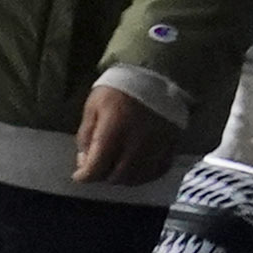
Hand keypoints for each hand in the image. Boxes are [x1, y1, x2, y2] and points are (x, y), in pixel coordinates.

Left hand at [69, 86, 184, 188]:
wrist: (156, 74)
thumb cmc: (119, 89)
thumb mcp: (93, 107)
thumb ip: (86, 135)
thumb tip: (84, 160)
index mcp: (114, 130)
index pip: (97, 167)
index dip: (84, 176)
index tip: (80, 175)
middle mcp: (137, 142)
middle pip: (117, 176)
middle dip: (102, 176)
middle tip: (97, 168)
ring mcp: (157, 146)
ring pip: (138, 178)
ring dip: (122, 178)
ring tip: (115, 168)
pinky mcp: (172, 145)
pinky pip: (158, 170)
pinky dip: (144, 175)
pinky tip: (136, 169)